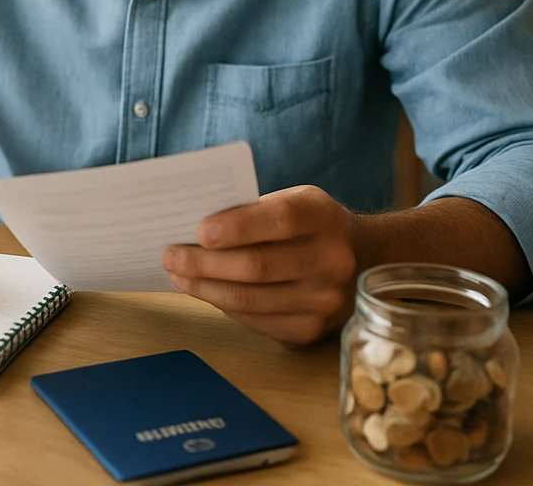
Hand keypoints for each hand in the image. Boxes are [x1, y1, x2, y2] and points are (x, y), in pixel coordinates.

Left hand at [162, 185, 356, 345]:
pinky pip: (256, 321)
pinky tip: (205, 292)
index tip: (199, 231)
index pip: (281, 220)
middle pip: (259, 266)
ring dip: (206, 289)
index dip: (238, 226)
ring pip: (252, 300)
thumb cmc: (309, 226)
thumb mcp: (294, 202)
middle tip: (170, 257)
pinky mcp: (312, 330)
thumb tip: (194, 231)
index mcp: (325, 218)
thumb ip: (255, 211)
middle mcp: (332, 261)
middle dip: (206, 263)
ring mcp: (325, 301)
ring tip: (178, 276)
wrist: (361, 261)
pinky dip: (224, 306)